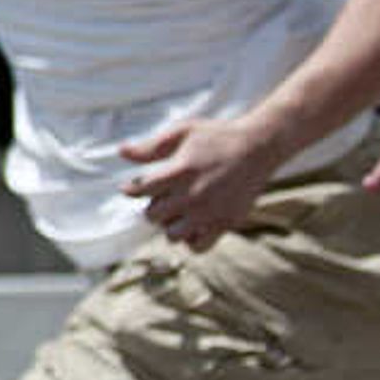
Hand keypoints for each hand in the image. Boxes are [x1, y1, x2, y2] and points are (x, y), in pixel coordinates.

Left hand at [116, 115, 284, 250]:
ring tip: (180, 212)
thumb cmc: (217, 137)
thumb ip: (152, 146)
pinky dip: (191, 240)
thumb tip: (121, 152)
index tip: (133, 187)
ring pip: (172, 235)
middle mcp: (193, 195)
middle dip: (153, 206)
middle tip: (164, 197)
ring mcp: (210, 212)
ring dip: (170, 225)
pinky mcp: (225, 223)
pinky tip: (194, 224)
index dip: (132, 189)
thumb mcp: (183, 132)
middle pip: (153, 216)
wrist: (258, 147)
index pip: (141, 190)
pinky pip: (198, 247)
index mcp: (180, 171)